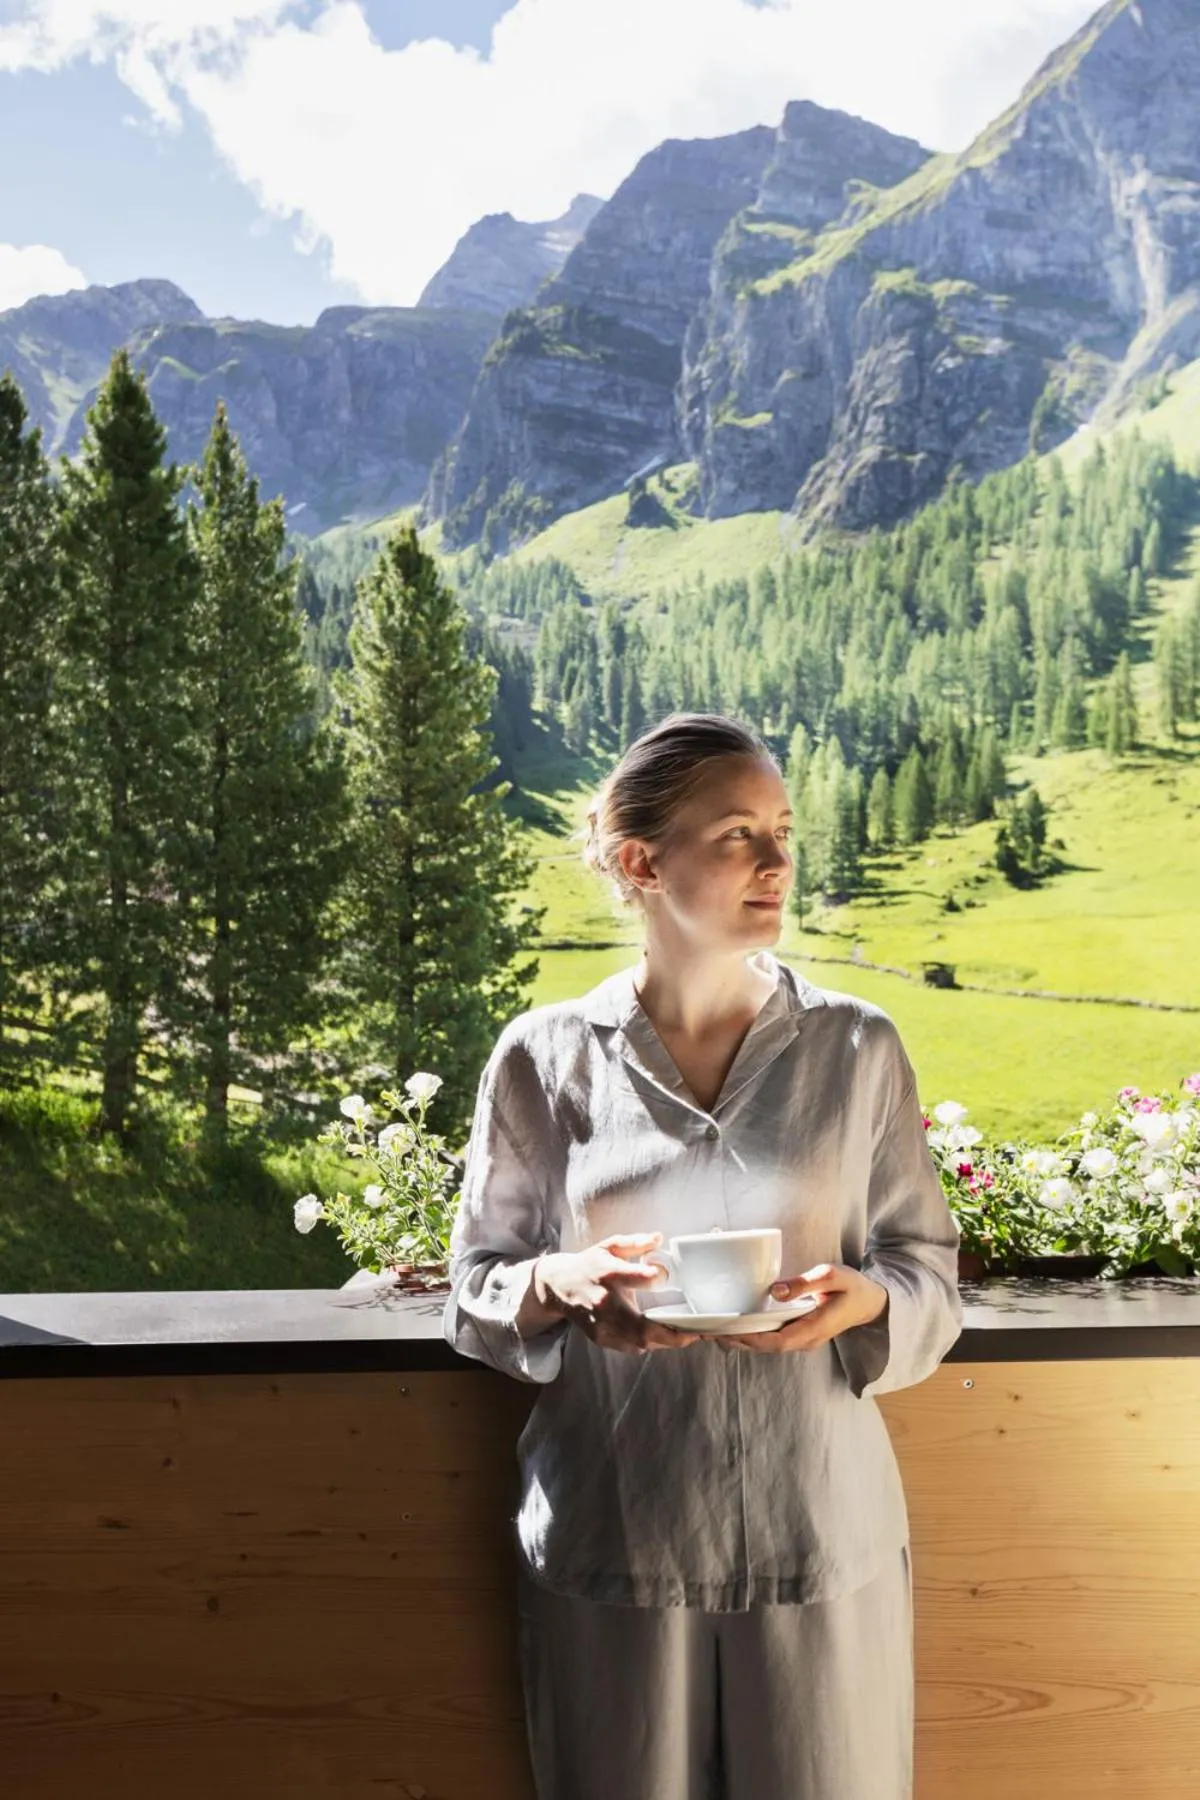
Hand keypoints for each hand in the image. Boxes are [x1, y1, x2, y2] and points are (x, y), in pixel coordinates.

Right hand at [535, 1233, 698, 1354]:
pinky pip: (630, 1347)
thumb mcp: (609, 1246)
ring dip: (663, 1342)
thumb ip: (635, 1242)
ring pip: (638, 1343)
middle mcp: (604, 1302)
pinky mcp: (600, 1337)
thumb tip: (659, 1238)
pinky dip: (648, 1343)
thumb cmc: (590, 1264)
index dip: (651, 1277)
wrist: (559, 1287)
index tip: (665, 1277)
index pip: (632, 1277)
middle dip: (670, 1334)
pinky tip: (661, 1336)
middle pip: (640, 1327)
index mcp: (608, 1274)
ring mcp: (601, 1324)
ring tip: (684, 1335)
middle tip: (695, 1333)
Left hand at [715, 1262, 887, 1354]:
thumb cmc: (852, 1286)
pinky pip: (772, 1338)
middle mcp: (806, 1340)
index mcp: (814, 1329)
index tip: (727, 1331)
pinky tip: (735, 1325)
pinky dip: (752, 1334)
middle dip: (737, 1341)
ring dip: (741, 1339)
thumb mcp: (831, 1275)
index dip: (750, 1339)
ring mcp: (803, 1339)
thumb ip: (803, 1283)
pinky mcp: (799, 1333)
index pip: (776, 1341)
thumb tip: (774, 1291)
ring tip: (713, 1329)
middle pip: (766, 1347)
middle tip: (708, 1330)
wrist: (870, 1302)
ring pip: (767, 1345)